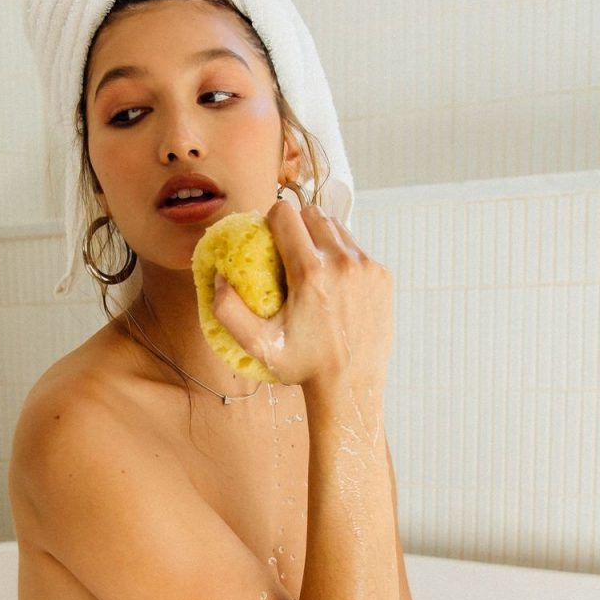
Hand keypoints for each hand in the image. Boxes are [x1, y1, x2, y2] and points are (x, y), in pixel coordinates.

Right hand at [211, 201, 393, 389]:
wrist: (351, 386)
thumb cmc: (303, 367)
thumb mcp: (258, 346)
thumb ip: (228, 311)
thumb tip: (217, 276)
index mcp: (310, 273)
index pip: (285, 214)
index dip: (272, 221)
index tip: (270, 239)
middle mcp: (342, 263)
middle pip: (312, 214)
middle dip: (297, 226)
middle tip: (290, 251)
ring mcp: (367, 267)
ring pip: (337, 228)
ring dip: (321, 239)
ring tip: (313, 265)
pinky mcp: (382, 276)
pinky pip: (357, 250)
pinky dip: (343, 258)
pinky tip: (336, 285)